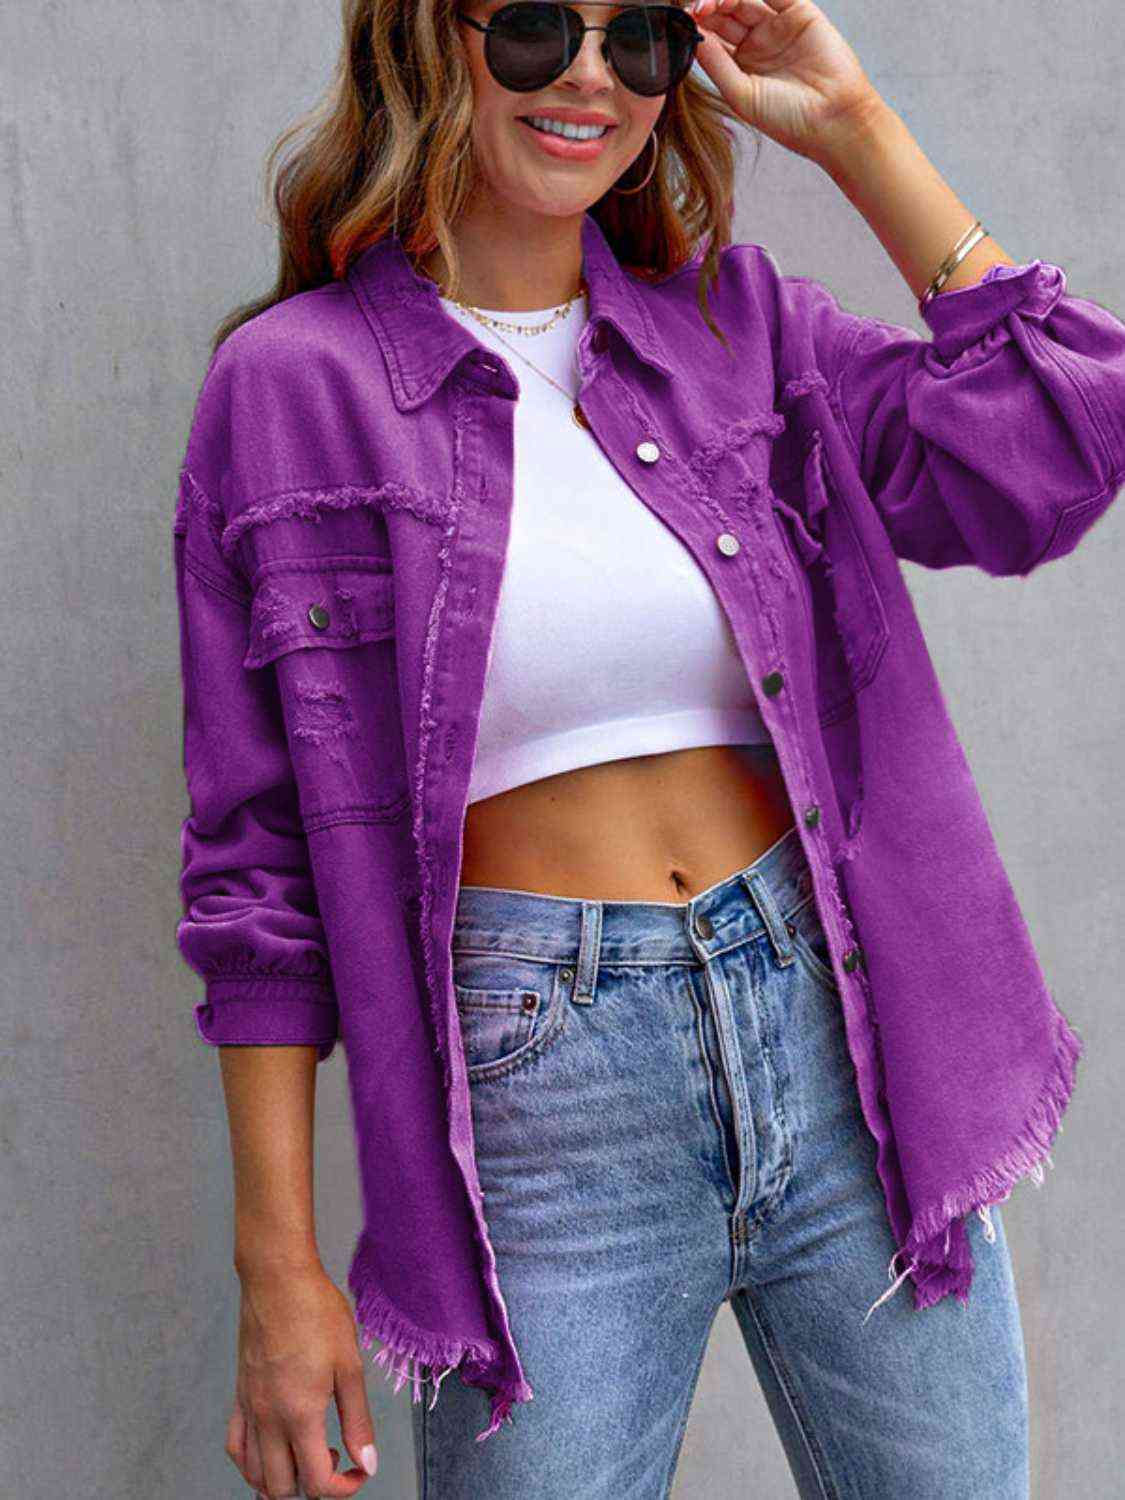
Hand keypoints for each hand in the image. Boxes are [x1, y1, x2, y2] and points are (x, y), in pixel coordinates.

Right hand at [229, 1261, 378, 1498]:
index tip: (359, 1470)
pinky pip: (236, 1445)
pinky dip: (252, 1461)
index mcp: (299, 1414)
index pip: (316, 1483)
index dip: (344, 1488)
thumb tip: (366, 1463)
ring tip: (307, 1450)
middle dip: (312, 1487)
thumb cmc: (316, 1312)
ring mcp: (249, 1408)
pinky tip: (272, 1446)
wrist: (277, 1278)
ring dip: (282, 1478)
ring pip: (254, 1474)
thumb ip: (357, 1420)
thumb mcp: (349, 1365)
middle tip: (335, 1456)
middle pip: (281, 1488)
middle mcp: (268, 1419)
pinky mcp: (239, 1394)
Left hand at [687, 0, 887, 165]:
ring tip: (712, 3)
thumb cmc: (787, 118)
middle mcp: (758, 43)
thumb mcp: (740, 94)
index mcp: (740, 65)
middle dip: (707, 6)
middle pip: (725, 13)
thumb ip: (715, 63)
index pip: (712, 36)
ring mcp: (778, 26)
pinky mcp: (800, 12)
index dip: (696, 25)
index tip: (681, 20)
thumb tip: (691, 35)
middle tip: (694, 7)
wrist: (832, 120)